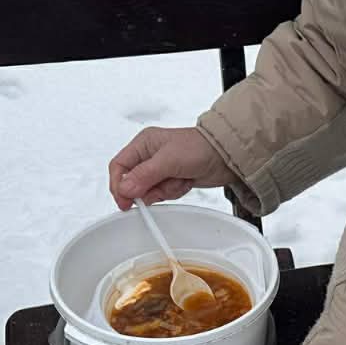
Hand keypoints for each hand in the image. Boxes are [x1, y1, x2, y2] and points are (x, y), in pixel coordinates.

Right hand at [108, 126, 230, 210]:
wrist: (227, 156)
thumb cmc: (201, 147)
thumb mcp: (169, 160)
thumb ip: (144, 175)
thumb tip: (124, 188)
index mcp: (143, 143)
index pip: (119, 166)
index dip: (119, 185)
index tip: (125, 201)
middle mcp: (149, 155)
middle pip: (133, 182)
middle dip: (148, 189)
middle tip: (161, 188)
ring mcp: (161, 169)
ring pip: (149, 190)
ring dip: (165, 190)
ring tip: (179, 179)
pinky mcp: (171, 179)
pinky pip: (163, 194)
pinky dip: (174, 191)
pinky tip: (185, 182)